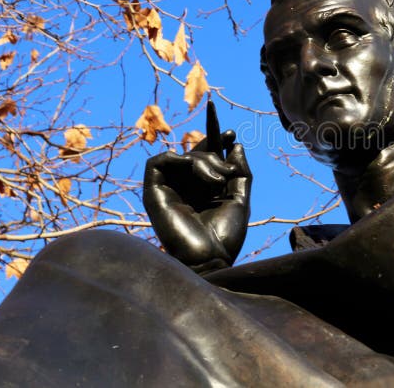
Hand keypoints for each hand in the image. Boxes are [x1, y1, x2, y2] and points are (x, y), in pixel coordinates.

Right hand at [143, 130, 251, 272]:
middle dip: (215, 154)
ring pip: (182, 157)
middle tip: (229, 172)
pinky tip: (190, 168)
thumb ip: (240, 172)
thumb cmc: (225, 236)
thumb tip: (237, 145)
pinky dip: (175, 157)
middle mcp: (185, 188)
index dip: (216, 141)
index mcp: (203, 190)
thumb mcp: (240, 199)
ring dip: (202, 161)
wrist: (211, 258)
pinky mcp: (153, 193)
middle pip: (196, 154)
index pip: (205, 157)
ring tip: (217, 181)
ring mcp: (169, 190)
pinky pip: (157, 162)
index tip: (231, 134)